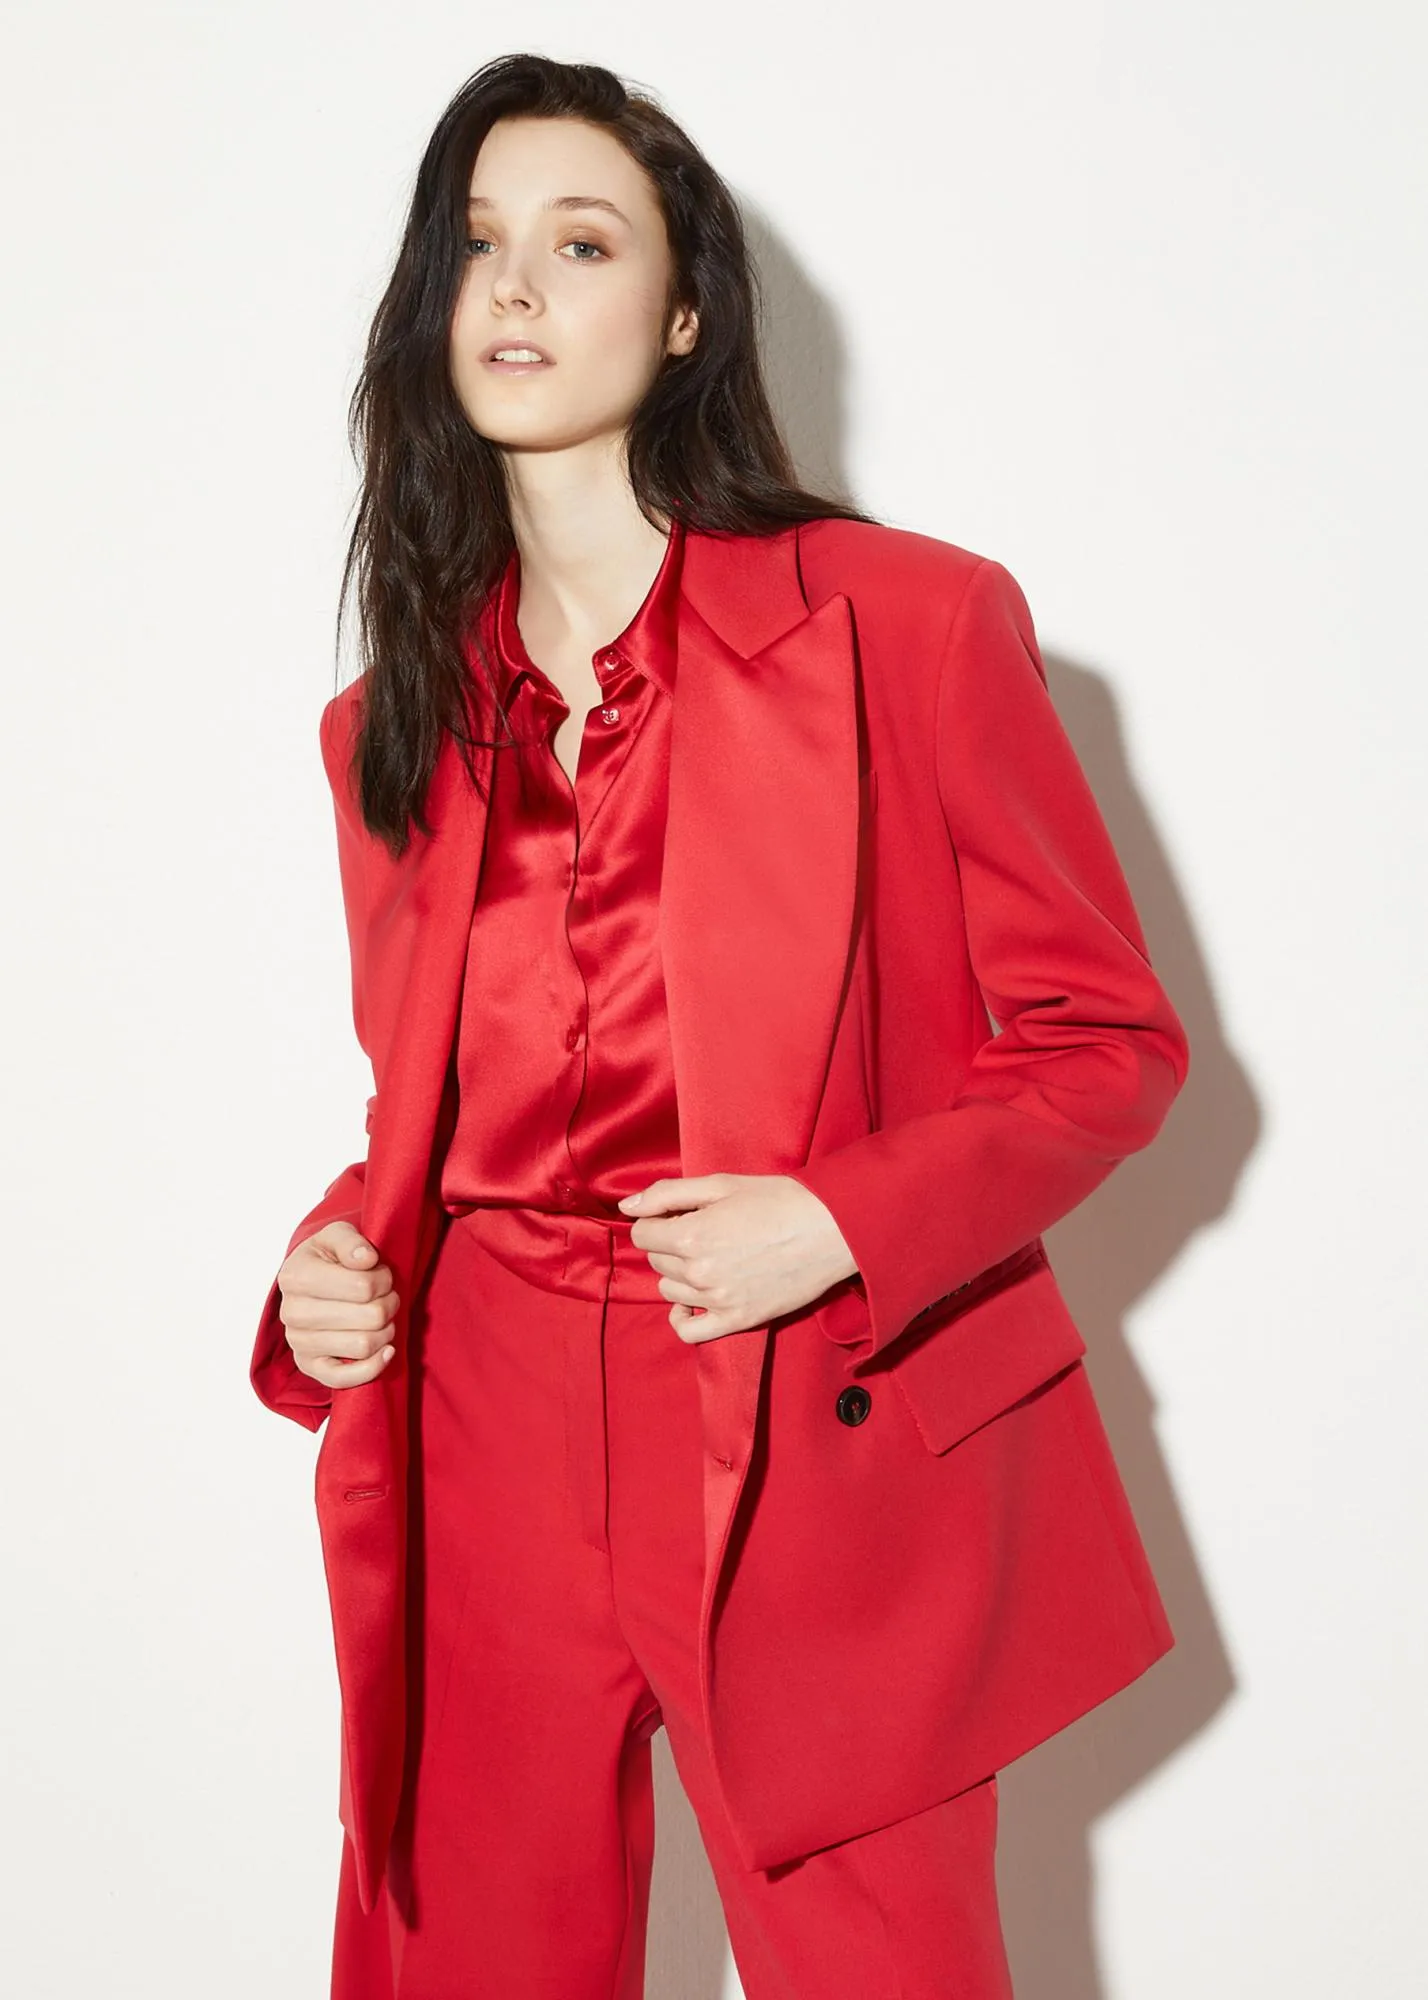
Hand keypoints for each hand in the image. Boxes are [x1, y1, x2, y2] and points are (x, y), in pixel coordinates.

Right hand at [277, 1220, 398, 1387]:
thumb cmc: (328, 1258)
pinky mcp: (309, 1367)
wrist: (312, 1283)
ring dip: (386, 1330)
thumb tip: (365, 1259)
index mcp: (295, 1276)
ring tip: (381, 1316)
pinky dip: (373, 1367)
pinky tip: (387, 1350)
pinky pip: (345, 1379)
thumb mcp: (337, 1235)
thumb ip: (350, 1240)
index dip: (383, 1279)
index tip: (379, 1273)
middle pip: (370, 1317)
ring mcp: (298, 1342)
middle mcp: (291, 1313)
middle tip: (386, 1296)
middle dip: (389, 1304)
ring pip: (365, 1345)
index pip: (364, 1287)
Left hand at [616, 1174, 858, 1344]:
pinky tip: (692, 1300)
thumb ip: (668, 1193)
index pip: (643, 1234)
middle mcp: (700, 1271)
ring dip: (680, 1273)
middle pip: (657, 1261)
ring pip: (669, 1290)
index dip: (659, 1220)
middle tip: (706, 1229)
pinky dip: (682, 1317)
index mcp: (692, 1234)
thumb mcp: (721, 1183)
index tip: (683, 1214)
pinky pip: (688, 1331)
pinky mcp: (738, 1319)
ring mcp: (718, 1299)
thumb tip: (627, 1206)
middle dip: (671, 1243)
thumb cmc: (779, 1199)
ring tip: (711, 1255)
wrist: (832, 1228)